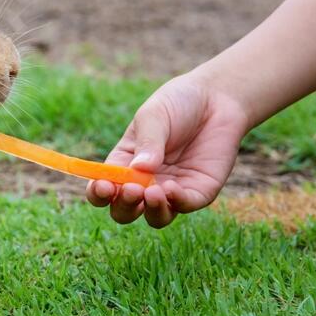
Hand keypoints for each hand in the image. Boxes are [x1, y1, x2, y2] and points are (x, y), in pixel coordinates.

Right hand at [85, 72, 250, 227]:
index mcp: (125, 162)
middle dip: (123, 206)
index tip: (103, 186)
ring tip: (151, 193)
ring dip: (151, 211)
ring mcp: (172, 189)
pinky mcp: (199, 191)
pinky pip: (185, 206)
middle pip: (126, 210)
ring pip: (155, 217)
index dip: (98, 193)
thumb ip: (147, 143)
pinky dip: (176, 202)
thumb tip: (139, 170)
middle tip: (131, 190)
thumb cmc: (178, 103)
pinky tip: (172, 188)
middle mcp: (145, 181)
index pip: (104, 188)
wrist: (217, 98)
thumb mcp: (154, 116)